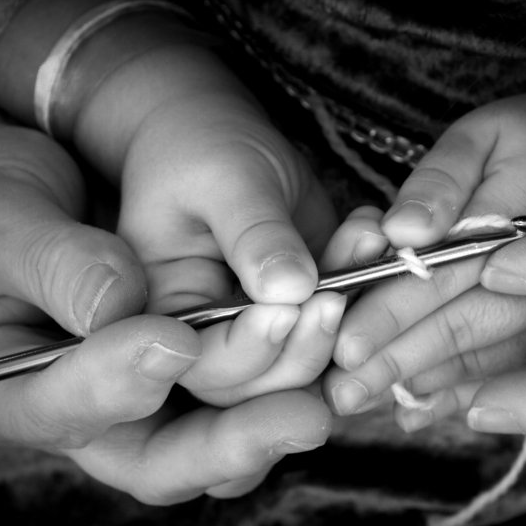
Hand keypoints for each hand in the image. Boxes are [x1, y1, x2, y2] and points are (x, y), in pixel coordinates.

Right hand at [0, 42, 331, 503]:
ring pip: (231, 428)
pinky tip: (345, 307)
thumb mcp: (0, 218)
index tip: (174, 340)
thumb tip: (122, 304)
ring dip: (290, 386)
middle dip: (240, 438)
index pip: (65, 413)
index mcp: (6, 394)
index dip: (120, 385)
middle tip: (305, 413)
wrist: (29, 173)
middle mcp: (90, 413)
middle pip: (168, 459)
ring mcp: (154, 395)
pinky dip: (310, 353)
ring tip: (332, 324)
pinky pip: (264, 382)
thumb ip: (56, 264)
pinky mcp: (205, 364)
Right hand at [77, 43, 343, 405]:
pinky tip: (369, 236)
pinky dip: (365, 293)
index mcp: (157, 316)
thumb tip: (291, 289)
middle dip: (304, 350)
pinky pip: (341, 332)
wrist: (221, 138)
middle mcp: (203, 343)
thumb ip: (251, 233)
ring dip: (344, 322)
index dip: (248, 348)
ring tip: (363, 247)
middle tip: (335, 298)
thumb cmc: (201, 148)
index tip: (289, 307)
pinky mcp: (299, 322)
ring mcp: (255, 337)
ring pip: (305, 371)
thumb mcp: (223, 176)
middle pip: (256, 386)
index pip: (198, 364)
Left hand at [320, 90, 525, 421]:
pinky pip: (514, 367)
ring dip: (426, 385)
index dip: (393, 313)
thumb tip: (402, 232)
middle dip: (397, 364)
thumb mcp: (481, 136)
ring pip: (486, 358)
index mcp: (519, 222)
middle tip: (342, 396)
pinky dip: (465, 393)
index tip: (345, 346)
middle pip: (463, 328)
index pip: (445, 276)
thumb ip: (440, 181)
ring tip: (370, 405)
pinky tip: (422, 413)